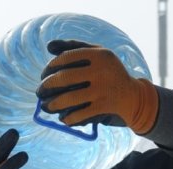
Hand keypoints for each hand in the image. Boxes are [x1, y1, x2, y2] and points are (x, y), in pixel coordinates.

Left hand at [35, 39, 158, 133]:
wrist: (132, 96)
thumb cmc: (107, 72)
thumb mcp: (96, 55)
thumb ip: (73, 47)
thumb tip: (49, 46)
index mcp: (98, 54)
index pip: (65, 58)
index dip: (49, 67)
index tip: (43, 75)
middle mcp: (100, 70)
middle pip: (63, 78)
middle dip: (46, 87)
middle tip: (39, 93)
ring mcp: (102, 90)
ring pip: (68, 99)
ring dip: (52, 105)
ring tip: (46, 107)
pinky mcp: (103, 107)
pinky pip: (78, 114)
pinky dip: (67, 118)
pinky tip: (63, 117)